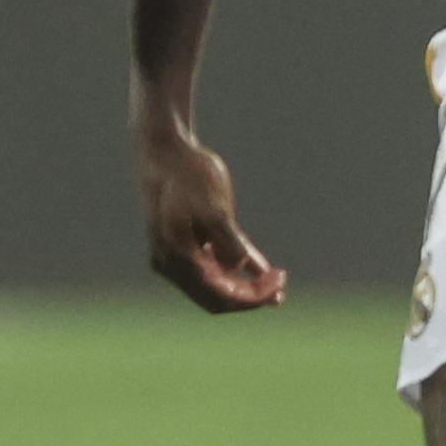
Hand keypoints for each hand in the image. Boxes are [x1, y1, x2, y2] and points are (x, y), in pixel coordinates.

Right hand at [137, 127, 285, 312]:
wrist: (165, 148)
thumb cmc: (189, 174)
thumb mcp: (214, 205)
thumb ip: (227, 238)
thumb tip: (240, 265)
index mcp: (177, 259)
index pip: (219, 296)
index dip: (251, 297)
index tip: (278, 286)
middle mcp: (172, 264)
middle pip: (216, 298)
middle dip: (249, 296)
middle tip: (280, 289)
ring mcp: (175, 254)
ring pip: (214, 284)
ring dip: (244, 285)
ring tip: (275, 282)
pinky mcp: (184, 241)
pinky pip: (211, 264)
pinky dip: (234, 268)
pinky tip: (260, 268)